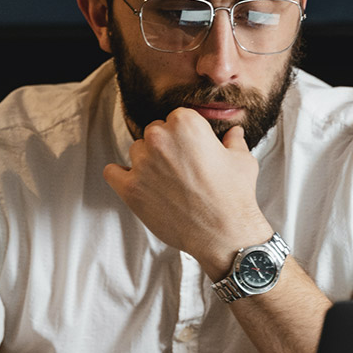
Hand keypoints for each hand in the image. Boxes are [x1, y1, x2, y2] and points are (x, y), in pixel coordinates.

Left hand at [104, 108, 272, 276]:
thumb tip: (234, 133)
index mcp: (185, 124)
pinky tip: (137, 184)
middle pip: (153, 133)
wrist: (223, 233)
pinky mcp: (130, 188)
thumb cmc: (234, 196)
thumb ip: (233, 141)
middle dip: (165, 147)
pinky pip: (112, 172)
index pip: (174, 119)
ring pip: (136, 151)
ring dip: (147, 162)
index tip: (190, 150)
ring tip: (165, 181)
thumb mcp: (241, 161)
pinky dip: (121, 176)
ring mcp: (142, 163)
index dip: (184, 136)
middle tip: (180, 168)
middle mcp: (160, 138)